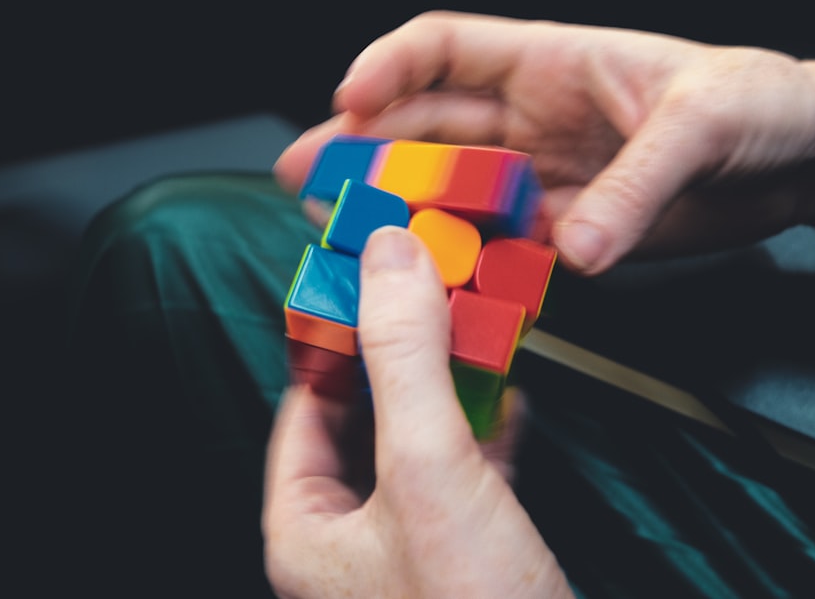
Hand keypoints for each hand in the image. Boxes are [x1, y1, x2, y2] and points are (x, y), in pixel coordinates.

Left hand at [262, 227, 572, 597]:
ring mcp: (412, 550)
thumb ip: (405, 361)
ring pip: (420, 439)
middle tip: (425, 286)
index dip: (333, 333)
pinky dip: (487, 426)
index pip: (303, 403)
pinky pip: (467, 472)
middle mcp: (351, 540)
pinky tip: (511, 394)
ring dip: (448, 380)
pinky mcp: (469, 556)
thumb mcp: (430, 470)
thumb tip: (388, 258)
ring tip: (471, 321)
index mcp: (308, 528)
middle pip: (364, 415)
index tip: (365, 274)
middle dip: (400, 351)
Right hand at [275, 10, 814, 273]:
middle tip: (311, 180)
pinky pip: (500, 243)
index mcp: (550, 61)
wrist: (801, 156)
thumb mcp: (699, 123)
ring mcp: (544, 174)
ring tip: (348, 234)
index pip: (443, 48)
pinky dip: (463, 261)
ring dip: (399, 209)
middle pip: (425, 125)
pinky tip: (430, 280)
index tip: (347, 99)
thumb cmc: (757, 101)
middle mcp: (532, 117)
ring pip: (450, 189)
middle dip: (362, 148)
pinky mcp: (566, 225)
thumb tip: (575, 247)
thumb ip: (633, 185)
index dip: (388, 67)